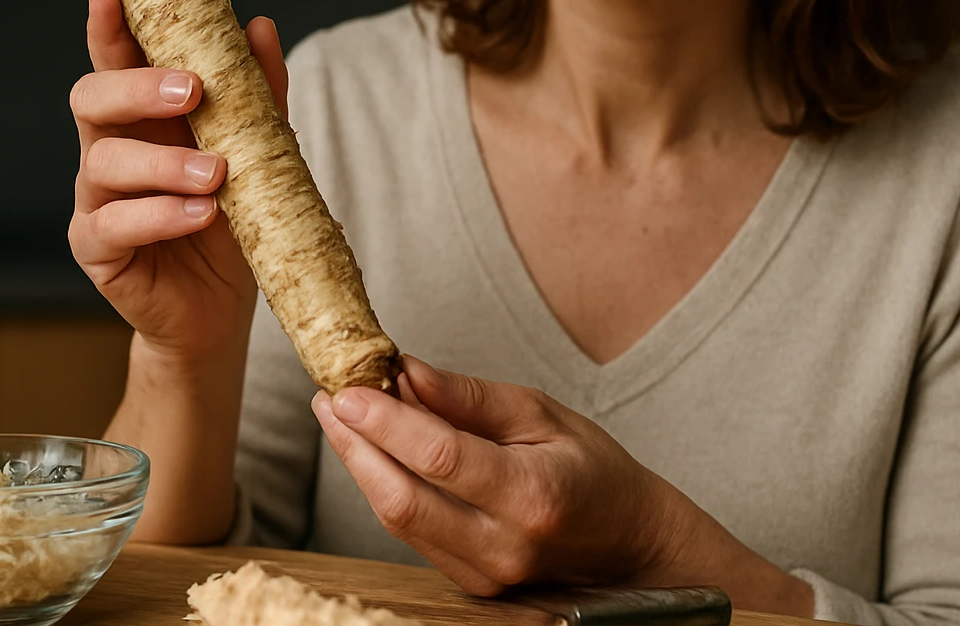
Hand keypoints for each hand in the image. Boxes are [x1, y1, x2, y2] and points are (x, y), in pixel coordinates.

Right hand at [68, 0, 288, 363]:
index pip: (115, 58)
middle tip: (190, 90)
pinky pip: (114, 224)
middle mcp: (109, 149)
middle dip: (136, 87)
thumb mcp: (257, 153)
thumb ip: (257, 93)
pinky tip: (202, 213)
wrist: (221, 308)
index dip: (107, 22)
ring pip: (104, 163)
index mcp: (142, 117)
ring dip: (163, 164)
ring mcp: (95, 200)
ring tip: (216, 175)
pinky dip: (161, 214)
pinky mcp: (97, 249)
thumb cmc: (234, 221)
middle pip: (91, 99)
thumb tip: (259, 26)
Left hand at [312, 357, 813, 613]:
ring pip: (398, 520)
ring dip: (362, 466)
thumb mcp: (543, 415)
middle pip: (402, 499)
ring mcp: (485, 575)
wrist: (632, 546)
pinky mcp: (470, 586)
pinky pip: (412, 535)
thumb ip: (470, 398)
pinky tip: (374, 453)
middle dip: (355, 445)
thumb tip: (406, 372)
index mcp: (531, 495)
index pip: (439, 457)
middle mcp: (504, 546)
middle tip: (328, 399)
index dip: (385, 422)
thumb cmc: (594, 472)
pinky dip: (387, 489)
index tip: (347, 389)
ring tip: (342, 417)